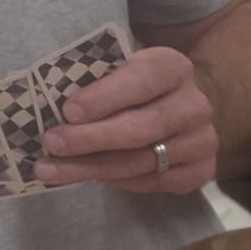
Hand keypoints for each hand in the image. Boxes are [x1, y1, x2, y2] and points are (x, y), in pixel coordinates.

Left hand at [36, 47, 216, 193]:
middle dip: (91, 138)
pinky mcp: (203, 170)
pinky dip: (121, 182)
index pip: (140, 81)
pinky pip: (155, 182)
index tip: (67, 112)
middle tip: (52, 145)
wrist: (178, 106)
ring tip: (54, 169)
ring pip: (143, 161)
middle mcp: (195, 104)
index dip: (104, 97)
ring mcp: (203, 140)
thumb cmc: (133, 85)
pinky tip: (94, 177)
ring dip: (94, 167)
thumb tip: (47, 108)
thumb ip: (94, 80)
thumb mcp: (118, 68)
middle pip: (141, 128)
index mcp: (173, 67)